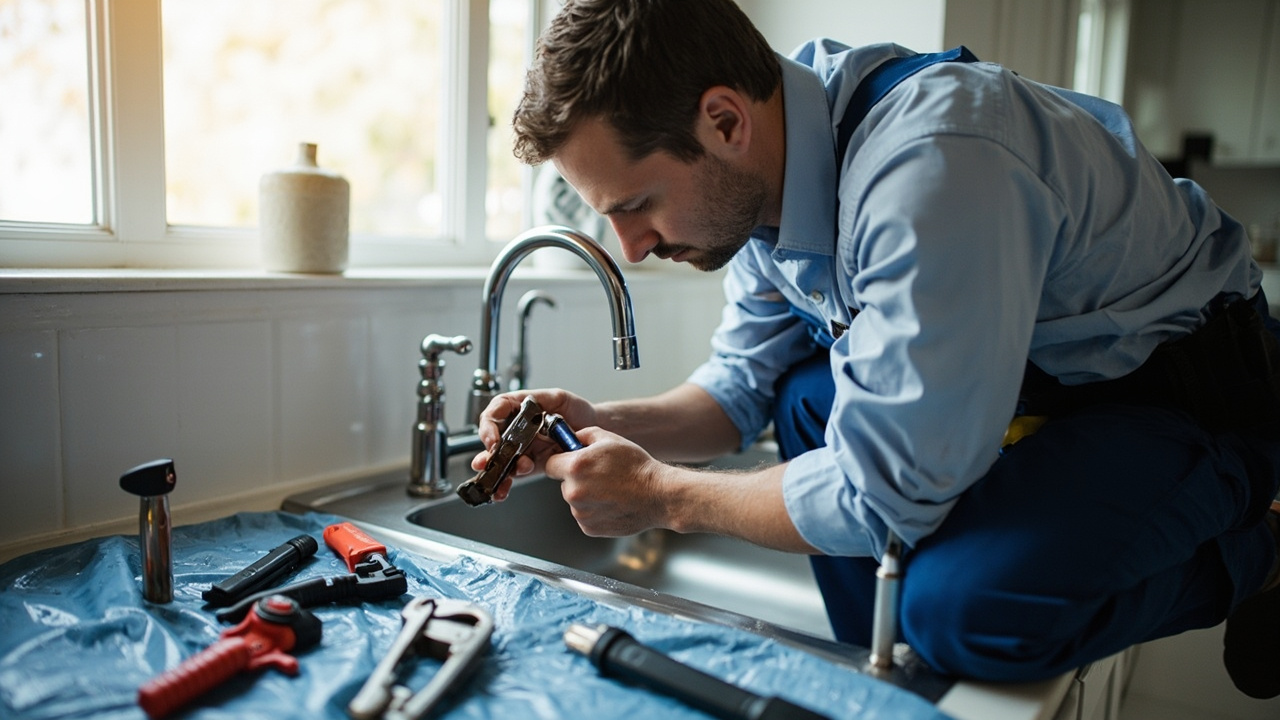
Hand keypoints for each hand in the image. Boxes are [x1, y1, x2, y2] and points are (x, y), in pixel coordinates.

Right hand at [470, 388, 597, 500]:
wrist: (594, 430)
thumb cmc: (577, 410)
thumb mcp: (558, 398)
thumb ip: (541, 400)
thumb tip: (526, 406)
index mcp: (518, 410)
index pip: (494, 413)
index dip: (488, 426)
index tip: (493, 439)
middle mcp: (516, 429)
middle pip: (492, 441)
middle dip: (486, 454)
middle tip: (488, 463)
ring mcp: (522, 448)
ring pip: (499, 461)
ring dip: (496, 471)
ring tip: (500, 479)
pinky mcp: (530, 465)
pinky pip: (513, 474)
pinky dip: (505, 484)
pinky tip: (502, 491)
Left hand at [544, 427, 668, 536]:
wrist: (658, 495)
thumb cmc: (637, 467)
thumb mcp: (610, 439)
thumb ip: (584, 435)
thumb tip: (571, 438)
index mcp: (575, 467)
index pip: (550, 465)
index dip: (560, 462)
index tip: (570, 462)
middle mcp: (573, 492)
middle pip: (563, 484)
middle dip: (576, 479)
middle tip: (600, 476)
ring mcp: (581, 513)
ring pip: (575, 501)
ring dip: (587, 496)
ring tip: (611, 490)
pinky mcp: (589, 528)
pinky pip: (585, 516)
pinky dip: (595, 511)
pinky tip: (612, 503)